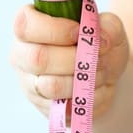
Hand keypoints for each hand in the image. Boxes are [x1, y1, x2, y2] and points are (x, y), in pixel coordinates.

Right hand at [10, 4, 128, 119]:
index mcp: (30, 25)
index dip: (55, 29)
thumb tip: (101, 39)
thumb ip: (108, 25)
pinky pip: (65, 106)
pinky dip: (89, 97)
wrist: (106, 76)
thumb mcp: (109, 27)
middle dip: (75, 58)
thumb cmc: (99, 45)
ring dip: (84, 78)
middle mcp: (22, 53)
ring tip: (99, 70)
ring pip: (52, 85)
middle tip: (95, 55)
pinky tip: (94, 87)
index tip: (78, 32)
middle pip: (38, 58)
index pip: (25, 25)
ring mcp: (29, 82)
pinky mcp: (42, 105)